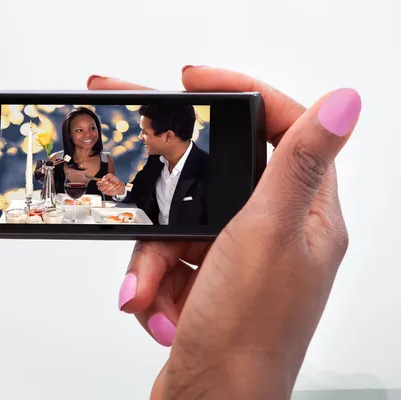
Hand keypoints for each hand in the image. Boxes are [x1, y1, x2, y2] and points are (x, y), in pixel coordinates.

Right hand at [88, 69, 360, 398]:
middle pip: (215, 178)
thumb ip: (299, 165)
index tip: (193, 80)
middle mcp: (277, 233)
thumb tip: (344, 102)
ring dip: (157, 256)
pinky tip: (155, 306)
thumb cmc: (246, 339)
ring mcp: (240, 259)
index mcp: (307, 215)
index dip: (239, 94)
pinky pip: (169, 254)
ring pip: (182, 222)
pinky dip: (154, 279)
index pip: (283, 127)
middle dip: (171, 198)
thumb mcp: (270, 237)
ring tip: (153, 292)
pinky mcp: (208, 279)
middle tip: (140, 193)